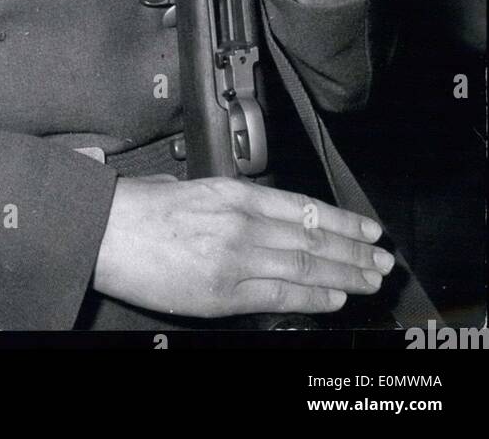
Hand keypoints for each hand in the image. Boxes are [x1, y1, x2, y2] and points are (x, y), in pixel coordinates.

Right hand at [93, 175, 392, 317]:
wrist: (106, 231)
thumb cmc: (144, 210)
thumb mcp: (198, 191)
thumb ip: (236, 204)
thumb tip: (272, 218)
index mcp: (235, 193)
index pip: (303, 207)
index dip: (342, 221)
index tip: (369, 229)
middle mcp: (242, 222)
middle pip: (311, 238)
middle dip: (353, 251)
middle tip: (382, 260)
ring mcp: (235, 257)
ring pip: (304, 266)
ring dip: (344, 274)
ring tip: (370, 279)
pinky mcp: (222, 291)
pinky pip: (279, 293)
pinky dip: (313, 295)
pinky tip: (335, 297)